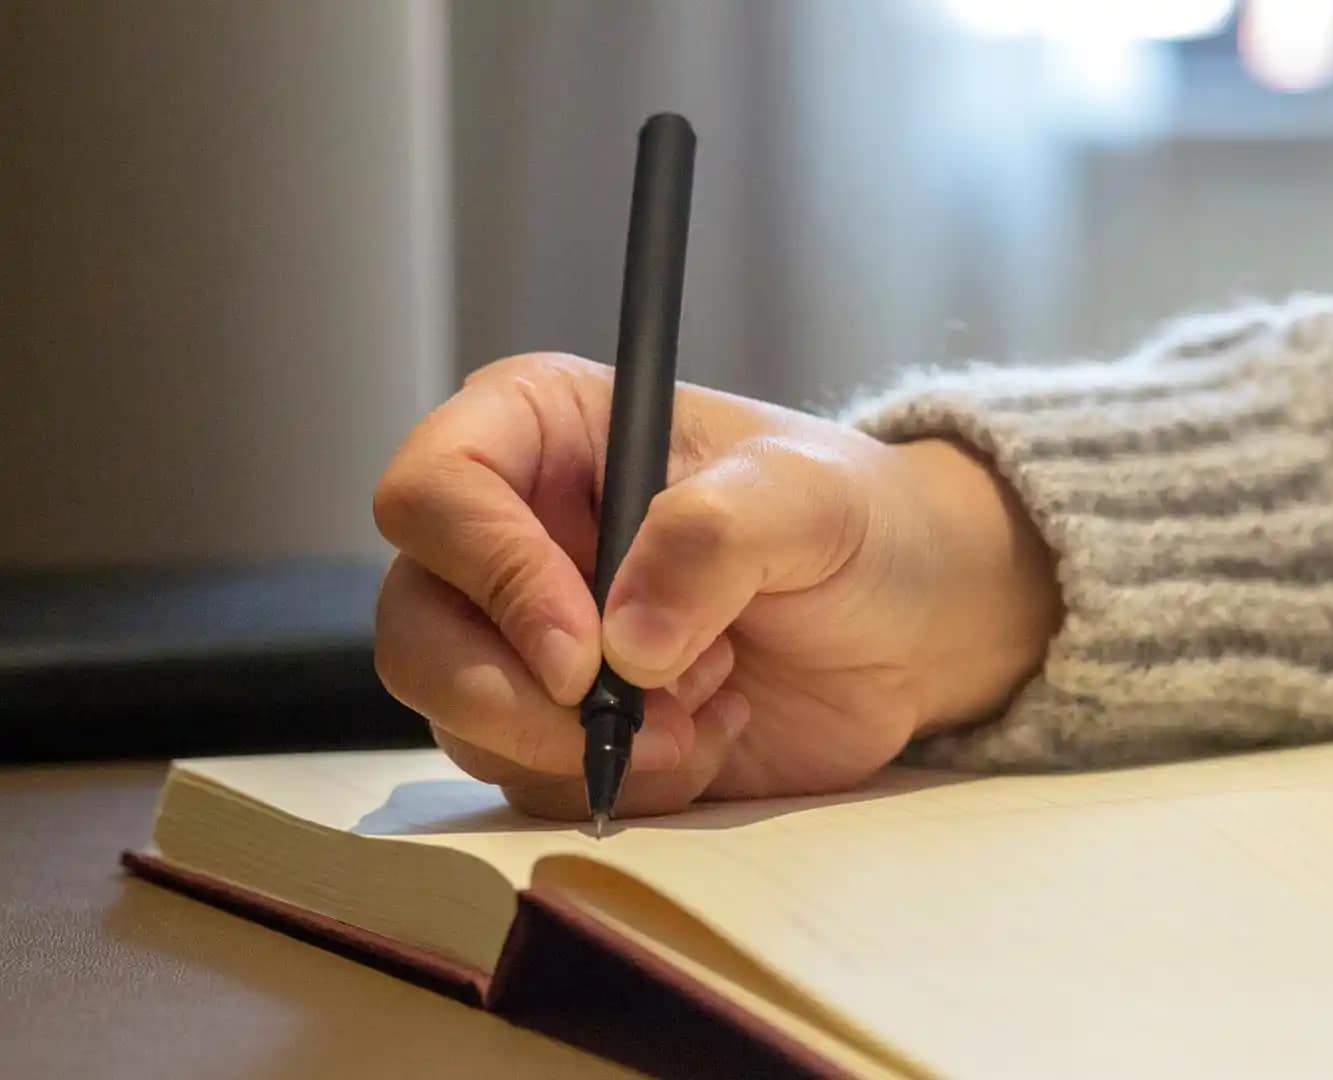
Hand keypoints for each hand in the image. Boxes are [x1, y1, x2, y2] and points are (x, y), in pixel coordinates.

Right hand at [372, 353, 1059, 817]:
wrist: (915, 622)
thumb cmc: (858, 521)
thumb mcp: (807, 498)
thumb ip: (713, 538)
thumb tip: (624, 645)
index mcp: (544, 433)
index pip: (433, 490)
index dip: (488, 571)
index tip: (581, 648)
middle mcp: (514, 535)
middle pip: (416, 624)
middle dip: (512, 693)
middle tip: (626, 714)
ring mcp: (531, 640)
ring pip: (463, 718)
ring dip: (584, 743)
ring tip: (710, 701)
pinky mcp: (567, 729)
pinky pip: (537, 782)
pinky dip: (628, 780)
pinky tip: (713, 732)